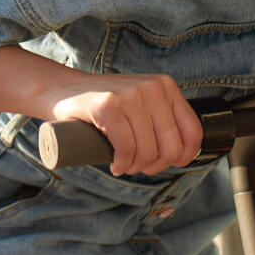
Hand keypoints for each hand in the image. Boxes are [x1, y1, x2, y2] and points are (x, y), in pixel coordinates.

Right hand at [44, 72, 203, 176]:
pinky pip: (126, 148)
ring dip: (135, 167)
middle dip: (154, 166)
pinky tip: (115, 163)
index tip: (168, 164)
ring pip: (148, 151)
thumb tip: (182, 155)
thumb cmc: (104, 105)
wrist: (61, 91)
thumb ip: (161, 120)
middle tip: (137, 166)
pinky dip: (121, 163)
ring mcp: (130, 95)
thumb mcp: (141, 104)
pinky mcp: (108, 106)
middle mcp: (152, 88)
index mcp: (165, 87)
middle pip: (171, 147)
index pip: (193, 131)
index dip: (184, 156)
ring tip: (123, 163)